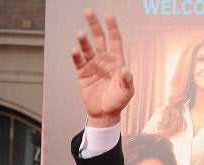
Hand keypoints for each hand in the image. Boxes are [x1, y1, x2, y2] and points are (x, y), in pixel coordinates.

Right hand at [71, 8, 134, 126]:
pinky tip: (75, 51)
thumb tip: (125, 70)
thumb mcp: (127, 91)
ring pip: (87, 49)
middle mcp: (104, 60)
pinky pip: (78, 62)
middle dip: (94, 26)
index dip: (112, 28)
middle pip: (99, 39)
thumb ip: (127, 80)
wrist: (105, 112)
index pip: (115, 41)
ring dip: (84, 41)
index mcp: (116, 61)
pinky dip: (76, 56)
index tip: (109, 15)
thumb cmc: (118, 101)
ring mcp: (92, 66)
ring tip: (80, 34)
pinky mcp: (82, 74)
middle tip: (89, 12)